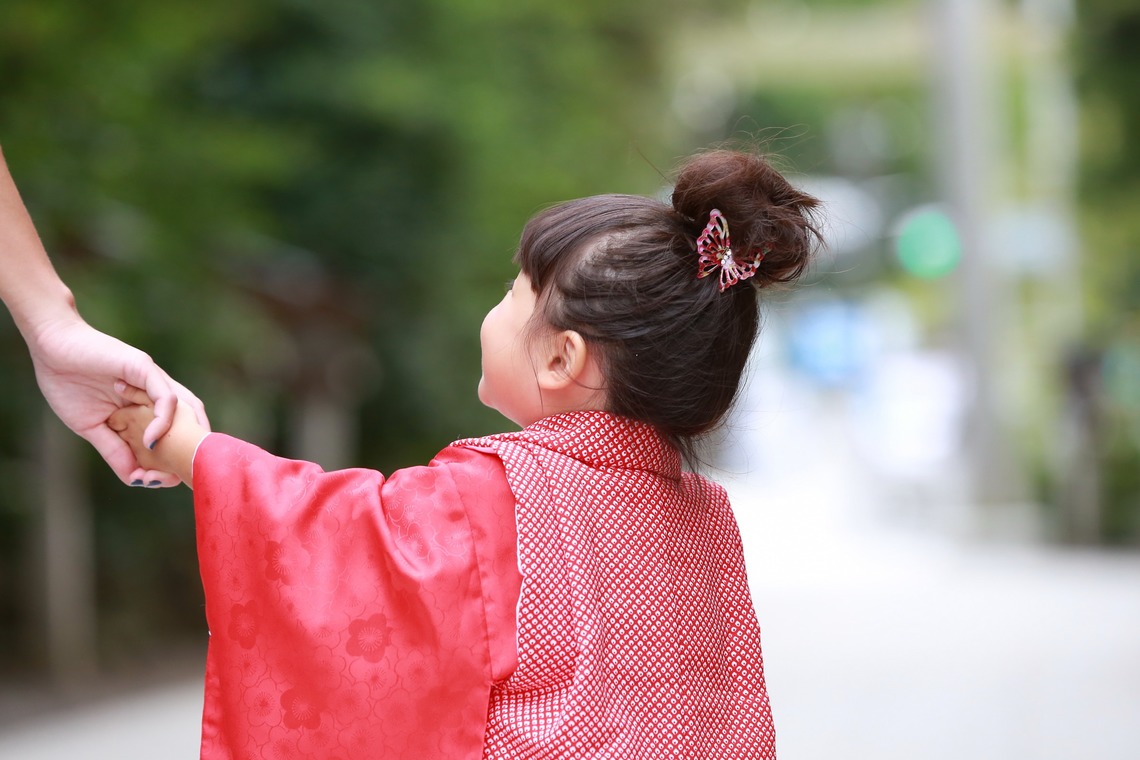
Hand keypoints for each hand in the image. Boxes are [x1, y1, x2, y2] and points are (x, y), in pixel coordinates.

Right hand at [26, 312, 209, 485]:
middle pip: (190, 422)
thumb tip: (134, 479)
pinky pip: (165, 395)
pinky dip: (163, 420)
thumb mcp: (92, 427)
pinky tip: (151, 441)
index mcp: (146, 408)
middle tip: (185, 476)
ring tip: (178, 464)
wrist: (50, 347)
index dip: (173, 460)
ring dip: (186, 438)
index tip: (162, 482)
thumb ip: (115, 450)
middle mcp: (157, 393)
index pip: (173, 435)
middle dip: (192, 450)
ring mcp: (153, 380)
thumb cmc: (68, 383)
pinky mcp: (144, 368)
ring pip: (186, 408)